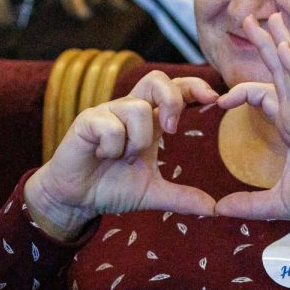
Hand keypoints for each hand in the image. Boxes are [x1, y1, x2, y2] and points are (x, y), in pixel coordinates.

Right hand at [24, 71, 218, 240]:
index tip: (214, 99)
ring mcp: (107, 112)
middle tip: (172, 130)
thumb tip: (214, 209)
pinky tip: (103, 156)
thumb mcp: (152, 193)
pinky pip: (110, 125)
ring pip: (136, 108)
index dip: (194, 87)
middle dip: (172, 99)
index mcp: (149, 121)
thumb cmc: (112, 187)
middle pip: (156, 79)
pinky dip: (113, 146)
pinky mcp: (87, 121)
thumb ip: (182, 198)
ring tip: (123, 157)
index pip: (175, 90)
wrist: (76, 199)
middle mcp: (129, 110)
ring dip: (136, 139)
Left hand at [214, 14, 289, 225]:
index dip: (241, 94)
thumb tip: (217, 210)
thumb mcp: (273, 203)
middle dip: (264, 44)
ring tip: (268, 16)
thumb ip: (246, 204)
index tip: (218, 102)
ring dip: (279, 41)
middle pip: (278, 71)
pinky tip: (283, 45)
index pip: (263, 97)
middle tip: (249, 18)